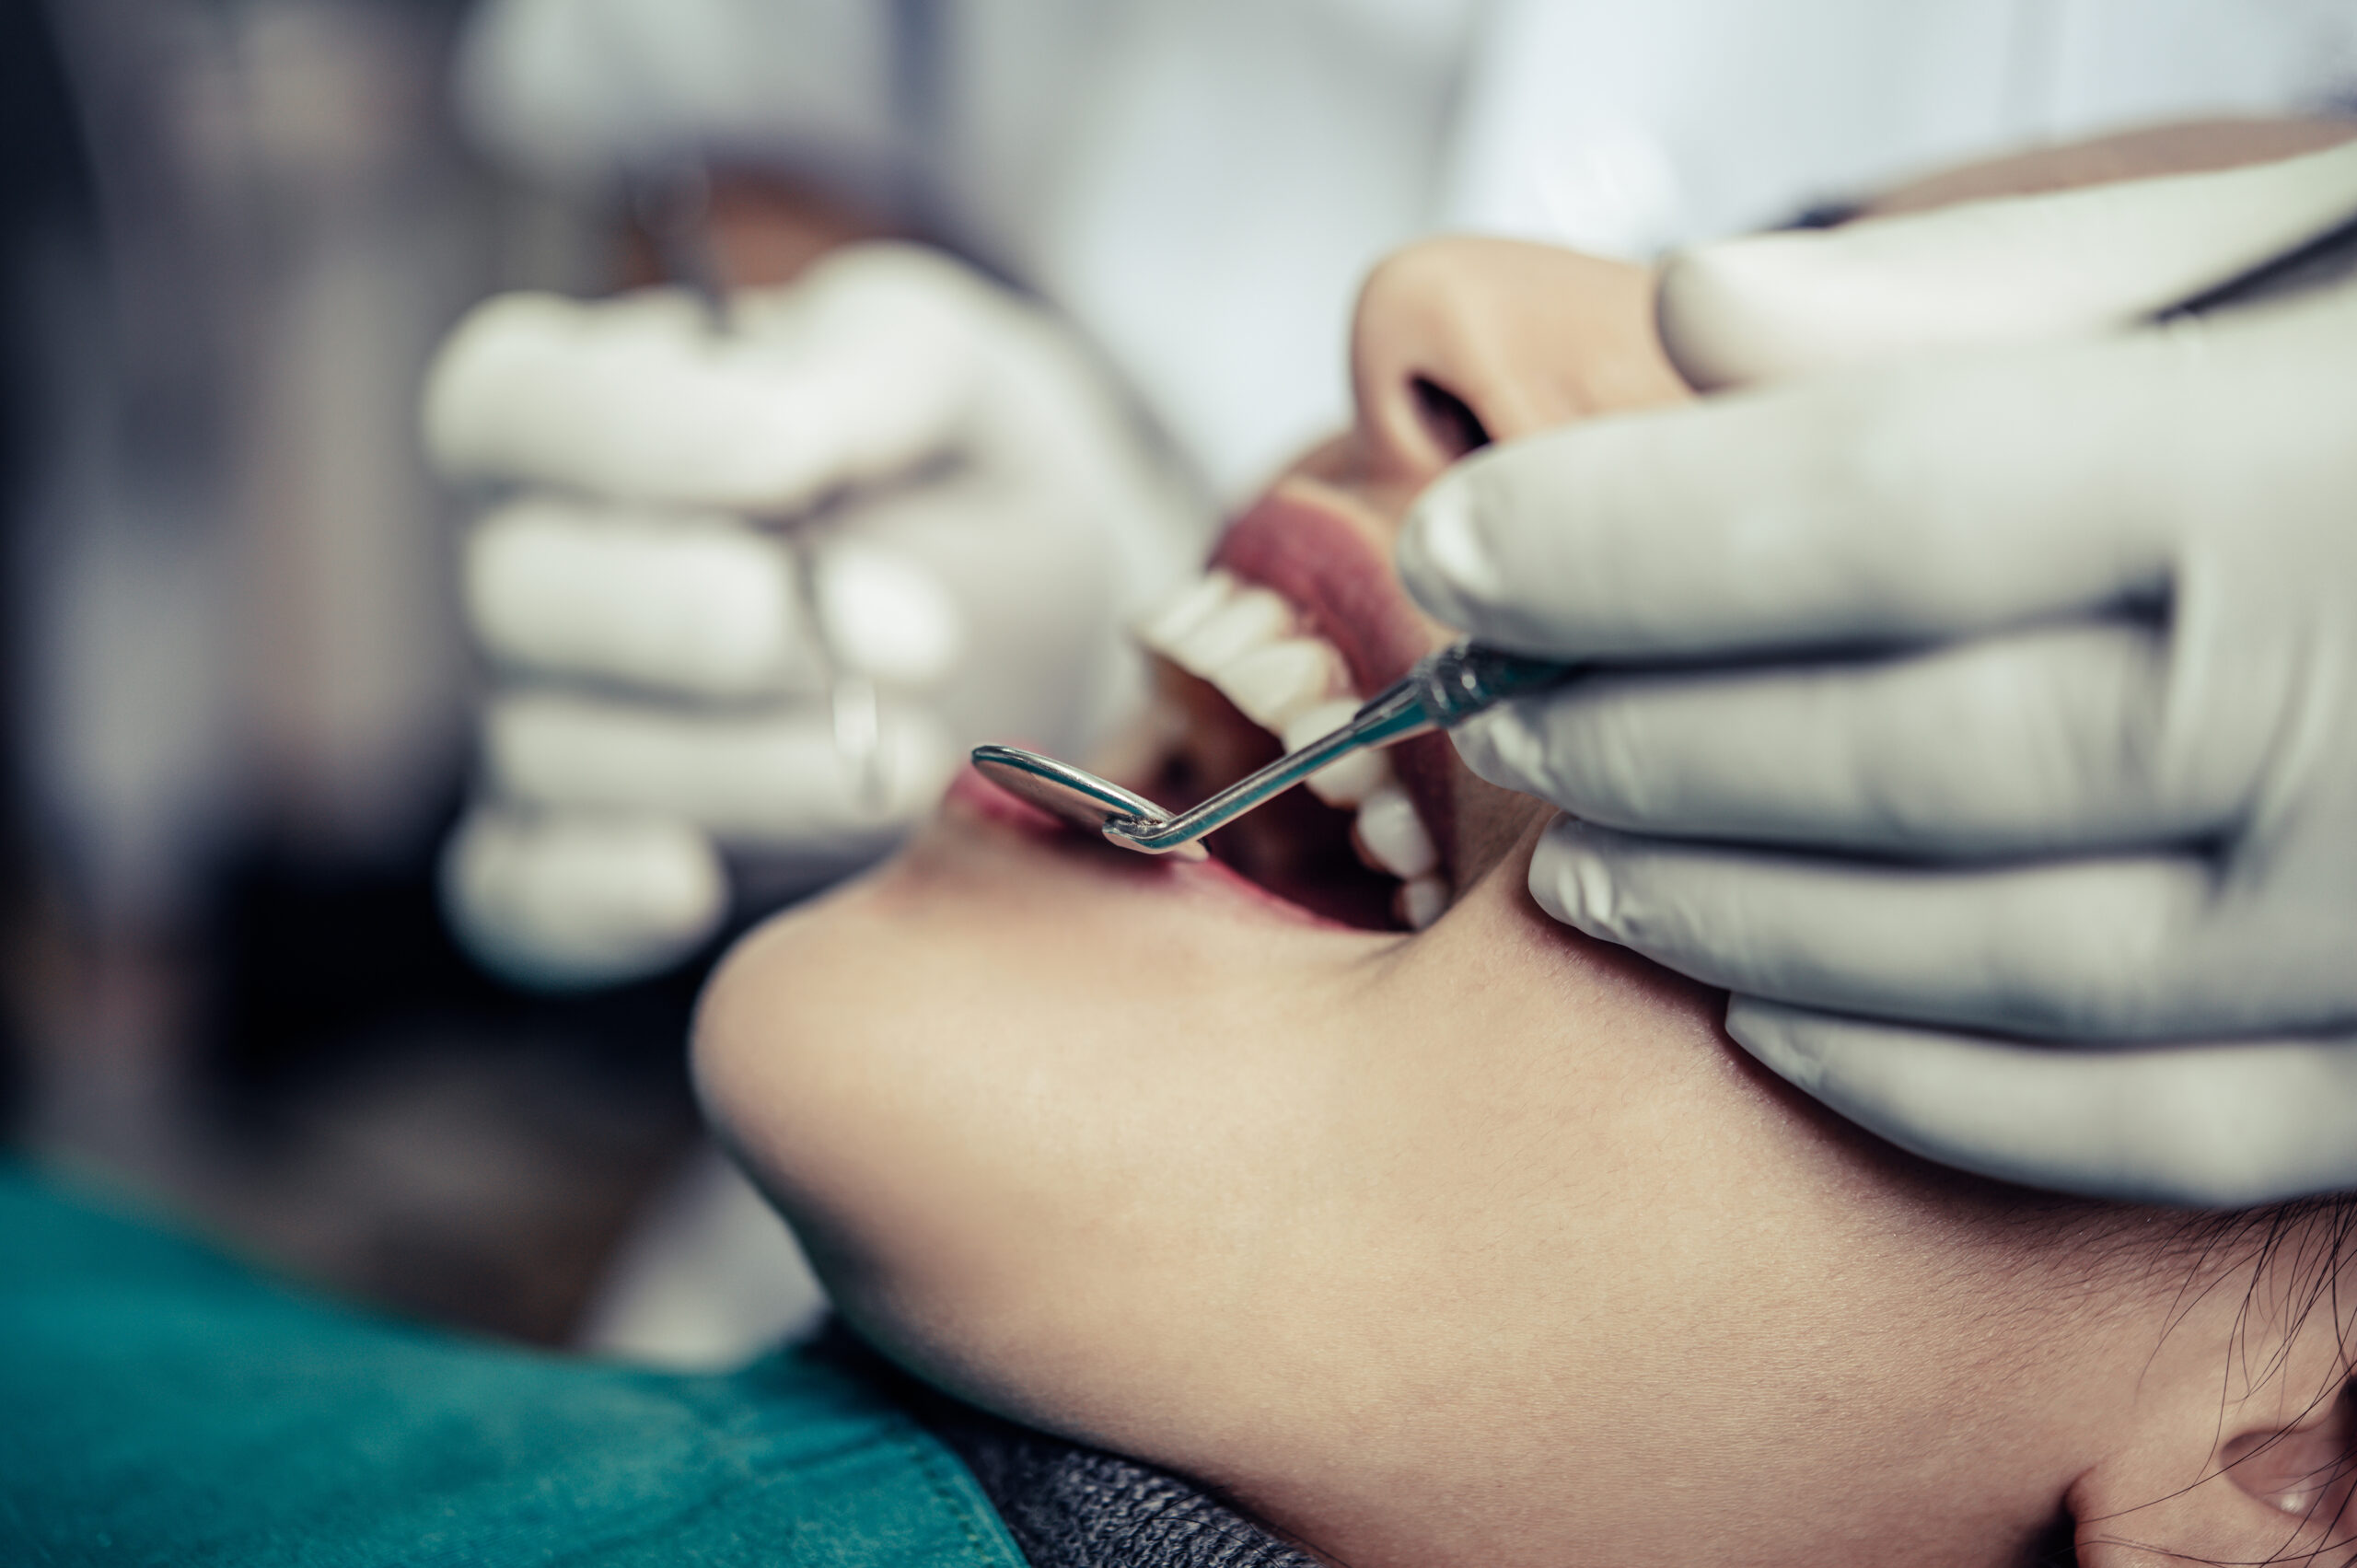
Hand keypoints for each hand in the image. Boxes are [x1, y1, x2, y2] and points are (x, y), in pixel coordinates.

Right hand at [425, 243, 1207, 987]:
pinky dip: (592, 898)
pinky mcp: (578, 863)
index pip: (510, 402)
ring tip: (915, 758)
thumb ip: (877, 361)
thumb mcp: (958, 375)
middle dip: (710, 619)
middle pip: (520, 591)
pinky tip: (690, 887)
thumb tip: (786, 418)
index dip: (633, 435)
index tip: (800, 456)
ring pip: (558, 751)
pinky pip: (521, 891)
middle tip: (915, 637)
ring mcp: (542, 722)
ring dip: (745, 767)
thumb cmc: (962, 478)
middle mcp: (529, 567)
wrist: (1037, 646)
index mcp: (580, 410)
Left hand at [1398, 140, 2356, 1204]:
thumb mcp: (2331, 266)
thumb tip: (1716, 319)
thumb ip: (2023, 301)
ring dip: (1737, 915)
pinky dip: (1925, 1090)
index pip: (1865, 509)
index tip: (1474, 545)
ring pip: (1977, 958)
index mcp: (2307, 481)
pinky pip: (2135, 1128)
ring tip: (1589, 860)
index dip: (1625, 534)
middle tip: (1503, 692)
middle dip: (1646, 725)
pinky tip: (1778, 1024)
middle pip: (1883, 747)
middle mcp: (2354, 726)